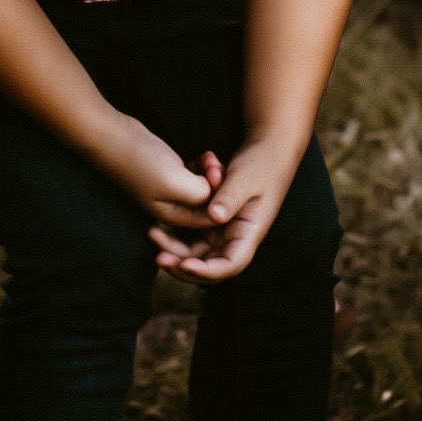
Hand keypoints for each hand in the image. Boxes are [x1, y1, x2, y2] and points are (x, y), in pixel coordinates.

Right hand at [96, 113, 218, 228]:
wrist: (115, 137)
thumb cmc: (142, 162)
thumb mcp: (175, 182)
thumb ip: (201, 193)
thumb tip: (217, 194)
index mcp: (175, 216)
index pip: (211, 218)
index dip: (221, 198)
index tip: (217, 175)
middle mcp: (176, 207)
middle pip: (210, 203)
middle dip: (217, 185)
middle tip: (214, 164)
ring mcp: (174, 190)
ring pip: (206, 187)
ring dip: (211, 173)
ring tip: (207, 157)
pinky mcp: (173, 174)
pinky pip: (198, 175)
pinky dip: (203, 166)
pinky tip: (203, 155)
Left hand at [149, 137, 297, 282]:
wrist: (267, 149)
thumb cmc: (261, 163)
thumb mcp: (246, 178)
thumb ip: (231, 197)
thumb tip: (215, 217)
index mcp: (250, 233)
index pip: (231, 264)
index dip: (208, 271)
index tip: (185, 264)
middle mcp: (236, 238)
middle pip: (209, 266)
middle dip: (183, 266)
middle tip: (159, 257)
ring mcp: (224, 231)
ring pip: (197, 254)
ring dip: (175, 251)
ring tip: (154, 234)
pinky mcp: (213, 222)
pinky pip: (192, 238)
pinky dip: (176, 237)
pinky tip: (159, 226)